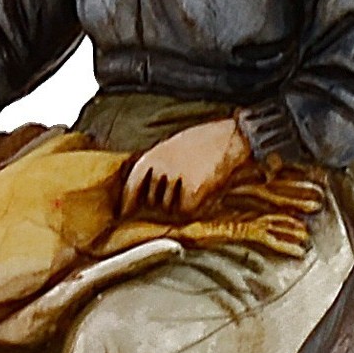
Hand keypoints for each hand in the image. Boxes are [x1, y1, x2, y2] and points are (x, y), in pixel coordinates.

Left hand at [120, 118, 251, 218]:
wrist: (230, 138)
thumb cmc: (202, 144)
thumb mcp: (170, 149)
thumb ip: (154, 170)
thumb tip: (142, 197)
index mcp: (152, 156)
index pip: (132, 185)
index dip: (127, 202)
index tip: (123, 214)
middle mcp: (159, 168)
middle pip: (153, 201)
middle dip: (164, 201)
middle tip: (183, 187)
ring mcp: (175, 179)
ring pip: (169, 208)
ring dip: (181, 203)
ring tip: (197, 182)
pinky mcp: (192, 190)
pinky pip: (186, 210)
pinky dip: (196, 206)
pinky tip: (204, 190)